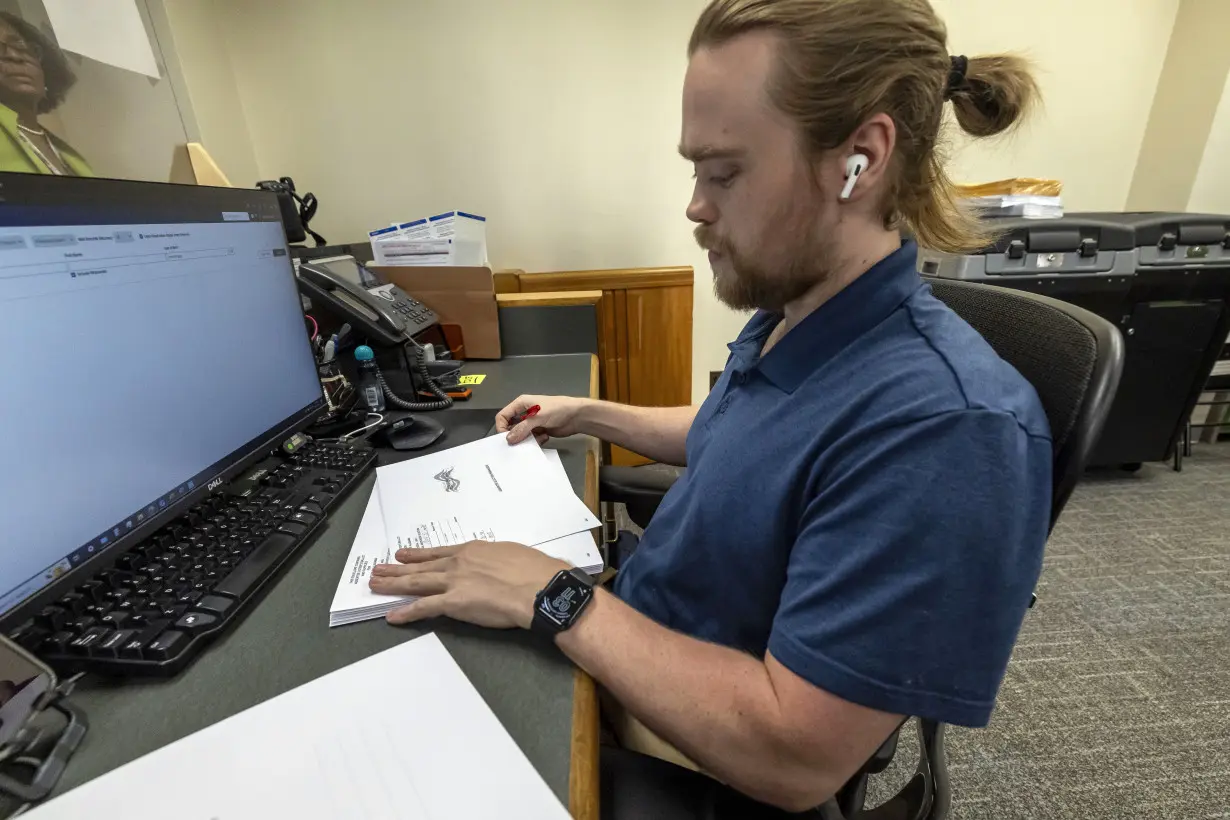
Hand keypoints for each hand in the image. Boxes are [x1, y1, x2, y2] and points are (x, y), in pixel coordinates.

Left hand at [370, 541, 569, 627]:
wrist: (538, 587)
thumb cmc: (534, 570)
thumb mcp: (512, 554)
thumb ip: (497, 559)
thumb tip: (498, 564)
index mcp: (473, 550)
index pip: (439, 553)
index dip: (419, 554)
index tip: (404, 554)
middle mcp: (458, 562)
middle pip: (421, 566)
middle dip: (398, 568)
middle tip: (378, 568)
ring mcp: (453, 582)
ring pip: (416, 582)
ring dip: (394, 583)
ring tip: (375, 583)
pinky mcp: (453, 603)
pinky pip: (424, 608)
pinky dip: (406, 612)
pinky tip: (392, 615)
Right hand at [495, 395, 589, 444]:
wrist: (577, 416)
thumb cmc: (557, 410)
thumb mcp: (538, 417)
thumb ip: (522, 428)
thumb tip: (508, 439)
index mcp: (521, 404)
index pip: (503, 415)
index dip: (502, 427)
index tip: (507, 439)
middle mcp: (524, 413)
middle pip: (510, 427)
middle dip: (515, 435)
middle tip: (521, 442)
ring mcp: (532, 423)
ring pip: (521, 435)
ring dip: (527, 439)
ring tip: (537, 438)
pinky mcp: (539, 431)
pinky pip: (531, 439)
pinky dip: (536, 440)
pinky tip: (545, 437)